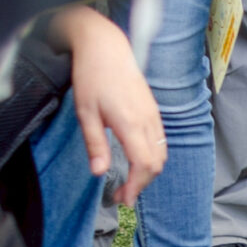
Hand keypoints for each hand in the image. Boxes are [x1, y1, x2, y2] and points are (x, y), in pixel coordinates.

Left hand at [49, 5, 165, 205]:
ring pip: (161, 154)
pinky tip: (136, 161)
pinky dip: (151, 158)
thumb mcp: (85, 113)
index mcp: (130, 123)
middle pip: (156, 164)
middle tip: (121, 195)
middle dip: (141, 185)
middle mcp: (147, 121)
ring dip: (147, 172)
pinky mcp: (153, 111)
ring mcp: (153, 115)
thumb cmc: (92, 77)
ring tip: (128, 181)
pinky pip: (160, 142)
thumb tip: (100, 173)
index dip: (135, 187)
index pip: (143, 165)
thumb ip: (95, 144)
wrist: (106, 47)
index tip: (122, 199)